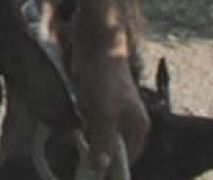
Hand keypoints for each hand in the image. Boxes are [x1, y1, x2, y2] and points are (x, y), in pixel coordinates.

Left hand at [75, 53, 148, 172]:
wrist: (95, 45)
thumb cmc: (104, 78)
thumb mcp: (104, 113)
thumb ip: (103, 139)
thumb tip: (100, 167)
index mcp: (138, 128)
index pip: (127, 159)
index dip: (111, 167)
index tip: (92, 171)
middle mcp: (129, 122)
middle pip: (113, 148)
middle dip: (97, 150)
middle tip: (80, 150)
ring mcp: (114, 112)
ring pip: (100, 134)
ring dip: (88, 135)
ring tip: (78, 129)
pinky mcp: (100, 102)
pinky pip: (91, 121)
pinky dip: (82, 122)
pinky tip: (75, 116)